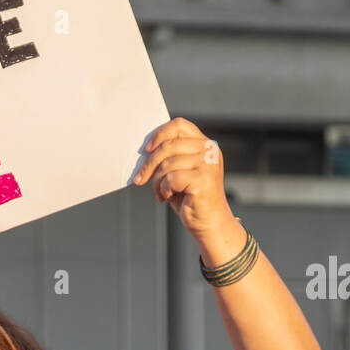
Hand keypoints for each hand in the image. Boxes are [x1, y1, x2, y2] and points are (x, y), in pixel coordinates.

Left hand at [133, 117, 240, 246]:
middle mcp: (209, 150)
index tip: (146, 150)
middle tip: (140, 179)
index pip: (179, 125)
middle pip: (168, 146)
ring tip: (160, 193)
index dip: (159, 134)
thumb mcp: (180, 172)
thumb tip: (144, 150)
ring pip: (167, 164)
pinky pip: (171, 179)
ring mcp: (208, 164)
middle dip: (149, 164)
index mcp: (204, 144)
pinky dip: (163, 190)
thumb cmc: (191, 198)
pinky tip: (167, 197)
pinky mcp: (203, 179)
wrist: (210, 223)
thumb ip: (170, 156)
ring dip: (156, 182)